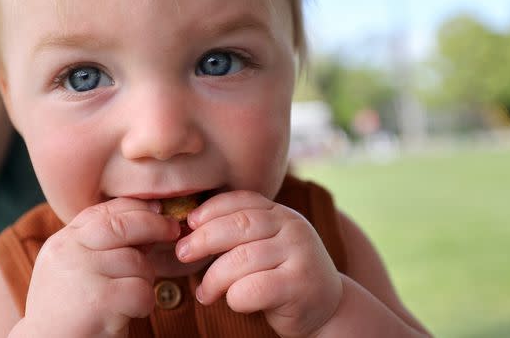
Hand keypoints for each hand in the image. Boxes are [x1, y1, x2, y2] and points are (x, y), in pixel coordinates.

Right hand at [24, 198, 180, 336]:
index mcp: (61, 243)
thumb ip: (99, 246)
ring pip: (137, 262)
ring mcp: (82, 274)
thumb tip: (148, 221)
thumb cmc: (68, 312)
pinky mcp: (99, 301)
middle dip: (154, 225)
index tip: (157, 210)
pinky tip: (128, 314)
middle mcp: (68, 252)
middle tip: (172, 230)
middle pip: (122, 225)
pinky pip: (141, 291)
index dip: (135, 207)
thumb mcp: (72, 270)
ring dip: (144, 281)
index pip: (102, 211)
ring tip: (128, 298)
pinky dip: (143, 304)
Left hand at [175, 190, 342, 337]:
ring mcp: (300, 255)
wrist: (326, 308)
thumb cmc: (281, 276)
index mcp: (281, 213)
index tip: (190, 224)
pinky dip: (235, 297)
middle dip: (203, 239)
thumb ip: (239, 232)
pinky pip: (253, 289)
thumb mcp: (265, 245)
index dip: (210, 210)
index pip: (241, 201)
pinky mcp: (299, 286)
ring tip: (205, 293)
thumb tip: (188, 227)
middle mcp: (293, 228)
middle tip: (183, 254)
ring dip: (214, 278)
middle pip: (238, 225)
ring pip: (241, 260)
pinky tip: (232, 302)